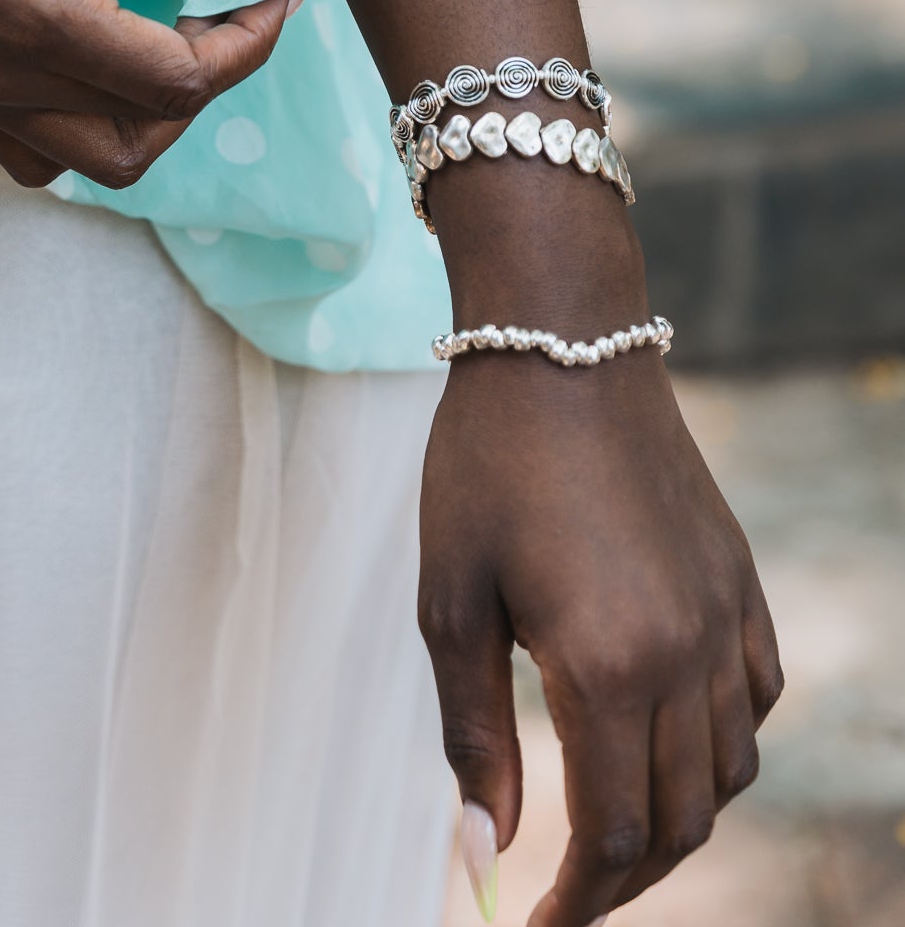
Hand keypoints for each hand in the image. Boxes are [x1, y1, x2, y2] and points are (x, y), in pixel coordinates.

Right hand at [0, 0, 309, 189]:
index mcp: (33, 21)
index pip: (184, 76)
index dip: (255, 32)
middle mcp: (6, 82)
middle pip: (153, 134)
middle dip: (219, 76)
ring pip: (103, 159)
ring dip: (162, 111)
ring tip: (179, 26)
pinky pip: (43, 154)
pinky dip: (96, 126)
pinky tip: (102, 56)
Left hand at [419, 341, 782, 925]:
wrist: (559, 341)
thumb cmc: (485, 461)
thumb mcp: (451, 598)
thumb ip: (473, 732)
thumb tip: (483, 846)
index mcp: (610, 665)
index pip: (615, 838)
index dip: (575, 904)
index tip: (528, 925)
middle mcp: (688, 652)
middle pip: (681, 821)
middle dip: (621, 881)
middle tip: (564, 893)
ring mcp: (725, 613)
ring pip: (732, 770)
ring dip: (677, 820)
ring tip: (612, 829)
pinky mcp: (739, 575)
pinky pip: (759, 695)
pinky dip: (726, 743)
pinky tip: (672, 736)